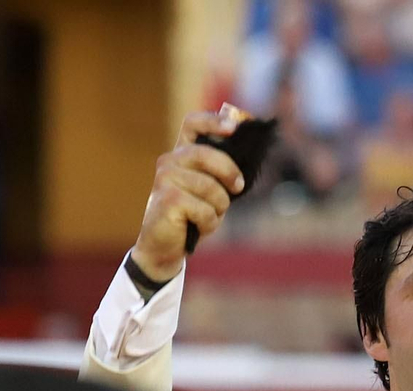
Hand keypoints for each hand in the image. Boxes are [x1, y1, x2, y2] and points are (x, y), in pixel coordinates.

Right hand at [129, 110, 247, 282]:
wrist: (164, 247)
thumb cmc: (191, 217)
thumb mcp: (211, 191)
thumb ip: (222, 174)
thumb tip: (248, 160)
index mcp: (181, 154)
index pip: (193, 123)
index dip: (214, 121)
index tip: (234, 128)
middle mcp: (169, 161)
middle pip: (207, 154)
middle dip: (229, 171)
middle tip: (239, 187)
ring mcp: (165, 179)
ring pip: (210, 187)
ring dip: (219, 206)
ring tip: (209, 215)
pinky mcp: (167, 199)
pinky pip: (204, 209)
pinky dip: (209, 223)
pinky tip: (198, 226)